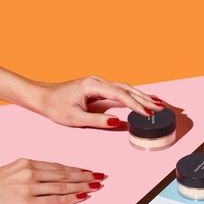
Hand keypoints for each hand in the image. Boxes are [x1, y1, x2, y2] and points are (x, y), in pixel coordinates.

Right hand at [0, 159, 105, 203]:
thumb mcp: (8, 171)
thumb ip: (28, 172)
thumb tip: (46, 177)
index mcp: (26, 163)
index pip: (58, 166)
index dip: (76, 168)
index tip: (89, 170)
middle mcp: (30, 172)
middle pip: (64, 174)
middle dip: (85, 175)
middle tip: (101, 176)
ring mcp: (30, 187)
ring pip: (63, 186)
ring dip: (83, 186)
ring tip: (96, 186)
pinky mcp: (28, 203)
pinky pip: (55, 200)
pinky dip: (71, 198)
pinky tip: (83, 196)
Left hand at [29, 76, 166, 127]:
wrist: (42, 97)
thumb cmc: (55, 106)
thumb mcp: (75, 118)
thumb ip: (98, 120)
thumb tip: (118, 122)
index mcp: (92, 86)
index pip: (120, 95)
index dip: (136, 105)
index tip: (148, 114)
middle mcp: (98, 81)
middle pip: (127, 89)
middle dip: (145, 99)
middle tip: (161, 108)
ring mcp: (99, 84)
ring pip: (126, 89)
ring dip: (142, 97)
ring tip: (158, 104)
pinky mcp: (99, 88)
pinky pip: (120, 91)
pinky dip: (133, 96)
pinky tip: (143, 100)